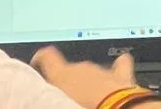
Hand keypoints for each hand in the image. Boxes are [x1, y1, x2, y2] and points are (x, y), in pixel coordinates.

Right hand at [31, 47, 160, 108]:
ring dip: (92, 84)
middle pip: (71, 69)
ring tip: (93, 103)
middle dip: (71, 83)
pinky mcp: (120, 76)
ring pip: (92, 72)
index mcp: (61, 74)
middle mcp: (80, 67)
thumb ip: (52, 97)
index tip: (39, 63)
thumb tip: (48, 100)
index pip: (47, 56)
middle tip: (70, 101)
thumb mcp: (57, 103)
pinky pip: (120, 66)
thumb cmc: (78, 108)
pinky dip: (118, 70)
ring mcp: (101, 70)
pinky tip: (118, 76)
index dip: (42, 58)